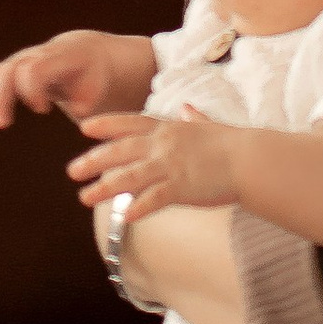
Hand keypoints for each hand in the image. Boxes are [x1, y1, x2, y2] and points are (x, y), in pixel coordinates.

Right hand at [0, 28, 156, 132]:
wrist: (98, 54)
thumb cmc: (102, 75)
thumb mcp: (102, 84)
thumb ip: (90, 96)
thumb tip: (82, 107)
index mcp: (60, 56)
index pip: (35, 67)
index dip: (33, 88)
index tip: (43, 110)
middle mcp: (36, 55)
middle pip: (8, 70)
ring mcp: (22, 60)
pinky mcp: (14, 69)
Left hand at [67, 109, 239, 216]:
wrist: (250, 160)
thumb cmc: (232, 144)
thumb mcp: (208, 125)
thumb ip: (195, 118)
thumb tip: (188, 107)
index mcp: (168, 128)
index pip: (130, 123)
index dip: (106, 125)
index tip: (85, 127)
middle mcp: (163, 145)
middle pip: (120, 151)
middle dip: (93, 160)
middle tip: (72, 171)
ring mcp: (171, 165)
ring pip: (129, 176)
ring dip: (104, 187)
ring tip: (84, 197)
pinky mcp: (181, 187)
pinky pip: (154, 198)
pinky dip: (139, 207)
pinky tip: (124, 216)